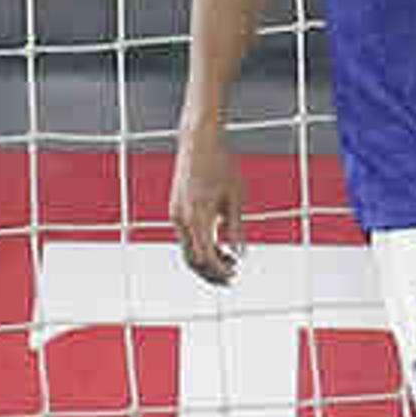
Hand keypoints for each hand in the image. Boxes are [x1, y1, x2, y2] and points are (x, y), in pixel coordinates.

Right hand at [169, 133, 243, 284]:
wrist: (199, 139)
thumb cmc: (221, 163)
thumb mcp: (236, 196)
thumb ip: (237, 227)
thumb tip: (240, 253)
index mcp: (197, 215)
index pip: (205, 256)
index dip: (219, 270)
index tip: (233, 275)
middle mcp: (181, 217)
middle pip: (192, 259)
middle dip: (210, 272)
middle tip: (231, 277)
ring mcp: (175, 213)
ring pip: (187, 249)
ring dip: (206, 259)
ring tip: (230, 262)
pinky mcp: (176, 208)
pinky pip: (186, 235)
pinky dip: (200, 245)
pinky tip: (220, 244)